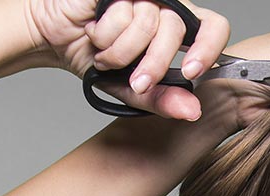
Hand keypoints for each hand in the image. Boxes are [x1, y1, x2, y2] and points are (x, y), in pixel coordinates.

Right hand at [23, 0, 228, 119]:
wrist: (54, 40)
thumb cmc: (96, 59)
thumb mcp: (132, 89)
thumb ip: (162, 99)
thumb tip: (192, 111)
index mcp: (179, 29)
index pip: (215, 27)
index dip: (209, 48)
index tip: (190, 72)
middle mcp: (165, 8)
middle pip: (176, 30)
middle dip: (154, 63)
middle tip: (137, 81)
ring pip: (148, 22)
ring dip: (121, 51)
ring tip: (106, 56)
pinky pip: (123, 11)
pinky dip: (105, 34)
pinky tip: (94, 32)